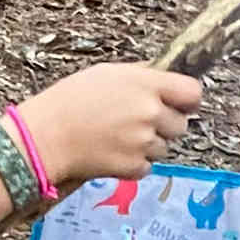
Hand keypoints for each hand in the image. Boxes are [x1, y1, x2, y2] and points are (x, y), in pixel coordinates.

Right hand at [20, 62, 203, 192]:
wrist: (46, 136)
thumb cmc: (71, 99)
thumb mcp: (107, 73)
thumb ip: (141, 76)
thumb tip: (162, 76)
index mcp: (147, 85)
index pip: (193, 93)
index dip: (187, 100)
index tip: (179, 103)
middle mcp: (151, 114)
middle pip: (181, 125)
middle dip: (165, 124)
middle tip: (139, 122)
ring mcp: (144, 142)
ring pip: (164, 147)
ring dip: (149, 144)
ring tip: (119, 136)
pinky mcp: (134, 167)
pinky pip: (147, 166)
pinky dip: (135, 162)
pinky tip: (113, 151)